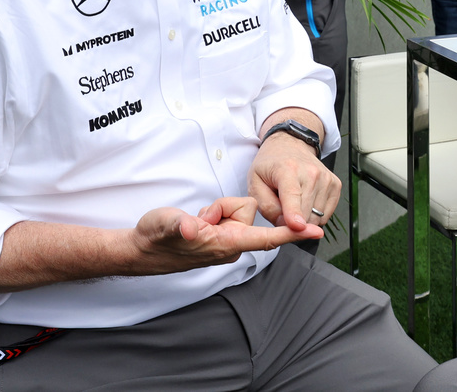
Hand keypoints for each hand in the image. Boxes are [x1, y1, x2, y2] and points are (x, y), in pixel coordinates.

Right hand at [131, 197, 316, 273]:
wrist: (141, 249)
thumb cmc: (155, 238)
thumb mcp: (166, 225)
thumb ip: (182, 226)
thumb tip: (194, 229)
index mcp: (226, 244)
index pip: (266, 238)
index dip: (291, 233)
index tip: (315, 231)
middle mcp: (232, 245)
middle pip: (248, 211)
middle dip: (226, 207)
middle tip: (201, 217)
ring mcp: (227, 241)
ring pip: (237, 210)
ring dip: (217, 210)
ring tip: (197, 221)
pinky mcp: (220, 235)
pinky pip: (226, 214)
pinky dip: (213, 214)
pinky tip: (198, 223)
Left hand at [249, 128, 340, 232]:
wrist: (290, 145)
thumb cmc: (271, 165)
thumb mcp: (255, 183)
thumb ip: (267, 207)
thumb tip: (286, 225)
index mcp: (287, 169)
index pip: (292, 195)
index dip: (294, 214)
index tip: (297, 227)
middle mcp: (311, 172)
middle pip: (306, 213)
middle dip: (293, 222)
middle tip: (283, 209)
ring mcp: (326, 178)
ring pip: (318, 217)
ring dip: (305, 218)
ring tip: (294, 202)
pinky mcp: (335, 184)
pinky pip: (327, 214)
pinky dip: (316, 215)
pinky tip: (306, 202)